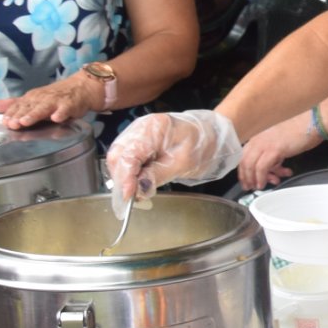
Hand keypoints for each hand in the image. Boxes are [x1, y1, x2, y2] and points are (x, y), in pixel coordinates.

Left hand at [0, 74, 102, 128]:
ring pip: (44, 108)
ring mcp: (56, 101)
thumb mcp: (32, 99)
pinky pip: (66, 109)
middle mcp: (42, 98)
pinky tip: (57, 118)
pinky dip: (62, 113)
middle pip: (29, 107)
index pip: (18, 106)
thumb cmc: (55, 96)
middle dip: (20, 115)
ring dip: (35, 114)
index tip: (4, 122)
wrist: (81, 87)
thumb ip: (12, 104)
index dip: (11, 114)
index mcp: (31, 98)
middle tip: (12, 124)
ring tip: (26, 121)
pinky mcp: (71, 104)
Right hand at [105, 110, 244, 214]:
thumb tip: (138, 190)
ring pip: (117, 159)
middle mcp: (139, 128)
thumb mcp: (183, 162)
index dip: (125, 178)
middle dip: (121, 180)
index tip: (128, 197)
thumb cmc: (201, 144)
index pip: (128, 155)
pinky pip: (125, 160)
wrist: (210, 135)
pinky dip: (128, 175)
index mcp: (152, 128)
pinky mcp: (137, 143)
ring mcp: (136, 134)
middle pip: (117, 156)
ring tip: (136, 194)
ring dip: (123, 179)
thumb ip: (158, 175)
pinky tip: (137, 185)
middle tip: (132, 200)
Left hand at [237, 113, 321, 189]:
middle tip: (250, 186)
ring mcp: (265, 143)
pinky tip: (266, 183)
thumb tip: (273, 169)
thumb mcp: (281, 143)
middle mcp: (259, 139)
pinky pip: (261, 168)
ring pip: (250, 165)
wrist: (312, 123)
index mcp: (259, 136)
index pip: (244, 155)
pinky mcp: (274, 149)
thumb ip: (274, 155)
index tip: (246, 179)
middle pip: (244, 161)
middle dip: (246, 177)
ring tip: (260, 186)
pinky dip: (262, 177)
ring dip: (253, 179)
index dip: (244, 170)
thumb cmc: (301, 131)